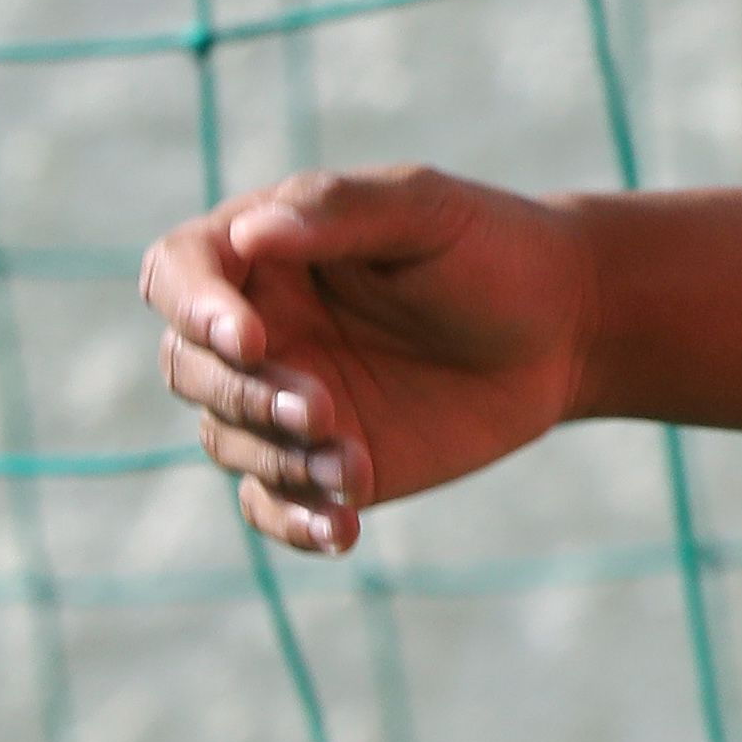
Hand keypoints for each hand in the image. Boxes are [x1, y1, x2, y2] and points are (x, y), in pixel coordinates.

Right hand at [140, 165, 596, 556]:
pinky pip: (270, 505)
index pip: (179, 272)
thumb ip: (339, 213)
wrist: (562, 328)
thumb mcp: (426, 212)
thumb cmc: (491, 248)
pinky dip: (293, 522)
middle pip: (189, 368)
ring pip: (228, 440)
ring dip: (280, 459)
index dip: (193, 306)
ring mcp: (285, 399)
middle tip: (321, 407)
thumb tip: (248, 232)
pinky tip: (342, 529)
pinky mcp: (319, 463)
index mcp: (266, 251)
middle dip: (243, 394)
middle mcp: (260, 327)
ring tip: (354, 465)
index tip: (247, 337)